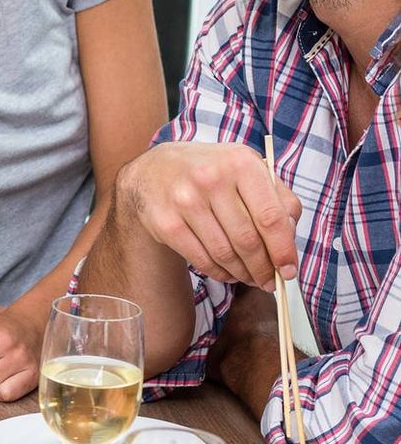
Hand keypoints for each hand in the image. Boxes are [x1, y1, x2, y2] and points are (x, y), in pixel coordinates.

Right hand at [118, 141, 300, 289]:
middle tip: (269, 281)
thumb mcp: (246, 168)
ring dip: (242, 273)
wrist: (153, 170)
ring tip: (249, 277)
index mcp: (240, 163)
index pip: (271, 217)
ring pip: (224, 253)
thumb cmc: (211, 171)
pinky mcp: (166, 223)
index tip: (288, 270)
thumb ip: (277, 196)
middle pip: (248, 240)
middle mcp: (211, 179)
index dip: (283, 250)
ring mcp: (185, 201)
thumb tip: (290, 236)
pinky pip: (200, 259)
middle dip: (263, 268)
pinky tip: (227, 272)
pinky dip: (218, 272)